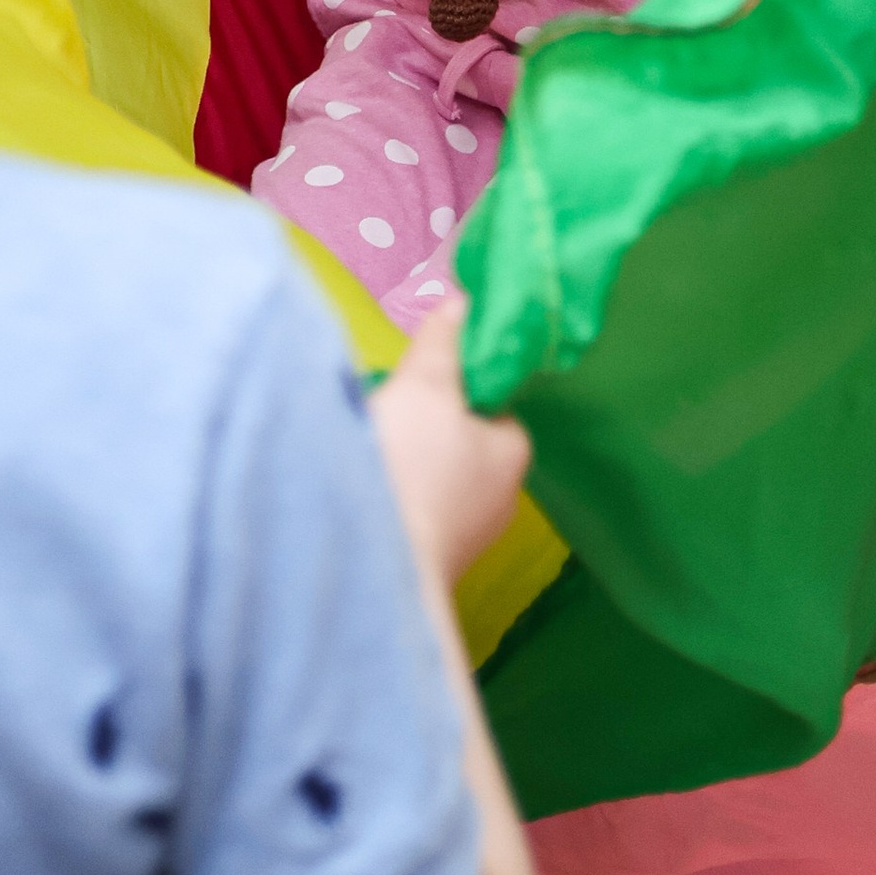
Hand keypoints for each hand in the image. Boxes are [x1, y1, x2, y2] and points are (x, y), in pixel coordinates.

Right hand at [369, 297, 529, 584]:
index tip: (418, 383)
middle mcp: (499, 504)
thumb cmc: (411, 468)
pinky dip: (392, 507)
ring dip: (405, 471)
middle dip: (426, 431)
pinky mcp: (428, 571)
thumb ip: (443, 343)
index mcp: (511, 456)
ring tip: (367, 456)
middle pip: (462, 446)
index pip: (494, 410)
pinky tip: (363, 498)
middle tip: (386, 414)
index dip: (458, 389)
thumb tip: (463, 303)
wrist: (373, 570)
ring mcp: (464, 544)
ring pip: (436, 487)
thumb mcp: (424, 386)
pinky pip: (414, 521)